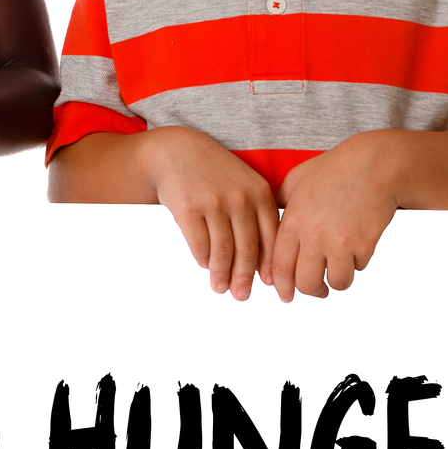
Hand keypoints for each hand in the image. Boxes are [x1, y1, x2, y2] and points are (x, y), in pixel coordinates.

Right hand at [141, 126, 278, 301]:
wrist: (177, 151)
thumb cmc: (215, 175)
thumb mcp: (244, 186)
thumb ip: (257, 218)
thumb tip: (265, 269)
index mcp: (260, 193)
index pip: (270, 238)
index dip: (270, 266)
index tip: (268, 286)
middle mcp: (239, 197)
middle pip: (247, 249)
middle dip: (245, 278)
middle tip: (242, 297)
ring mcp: (213, 202)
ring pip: (223, 251)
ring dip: (222, 275)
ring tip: (220, 288)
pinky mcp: (187, 207)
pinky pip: (200, 245)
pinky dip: (204, 260)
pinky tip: (205, 265)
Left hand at [270, 134, 397, 302]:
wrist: (374, 164)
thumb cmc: (335, 169)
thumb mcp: (296, 180)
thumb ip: (280, 203)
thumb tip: (269, 221)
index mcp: (293, 221)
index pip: (280, 266)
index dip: (283, 286)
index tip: (287, 296)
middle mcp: (312, 235)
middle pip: (305, 282)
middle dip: (312, 291)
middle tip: (318, 290)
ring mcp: (339, 241)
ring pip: (335, 282)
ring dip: (337, 282)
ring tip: (339, 277)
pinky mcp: (363, 244)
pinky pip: (358, 268)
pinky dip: (357, 265)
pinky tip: (357, 252)